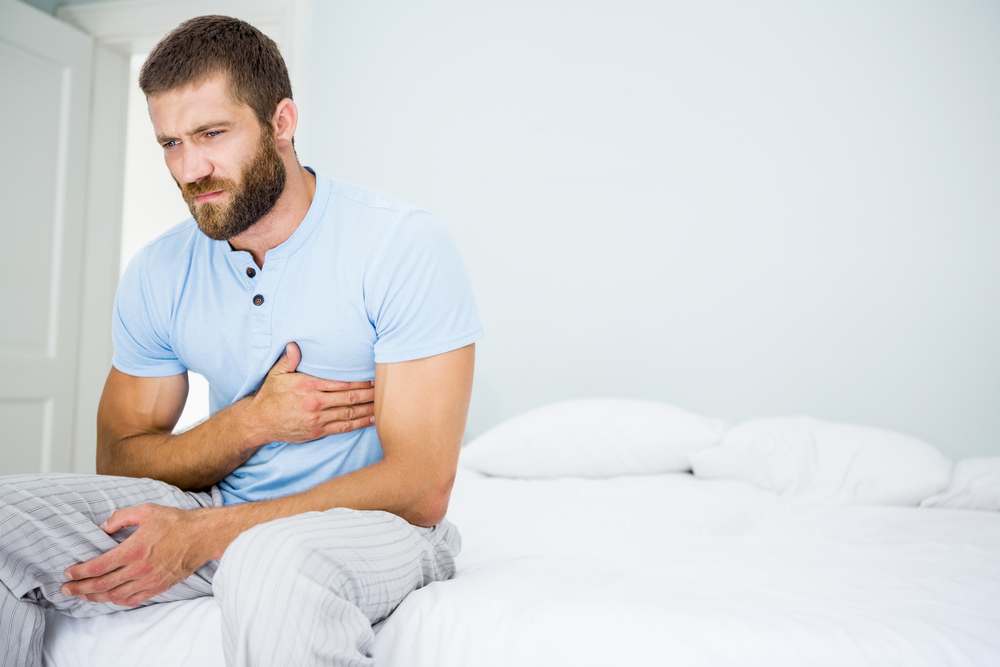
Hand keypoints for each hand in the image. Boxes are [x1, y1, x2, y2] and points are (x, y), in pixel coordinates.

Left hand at [62, 503, 220, 607]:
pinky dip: (117, 601)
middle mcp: (139, 569)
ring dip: (95, 596)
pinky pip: (133, 600)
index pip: (98, 566)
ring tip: (83, 594)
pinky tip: (109, 598)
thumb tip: (103, 527)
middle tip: (66, 589)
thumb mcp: (146, 510)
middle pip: (102, 584)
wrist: (202, 537)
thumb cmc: (176, 522)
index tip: (68, 573)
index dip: (80, 572)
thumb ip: (121, 517)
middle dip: (79, 588)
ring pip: (115, 595)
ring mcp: (149, 580)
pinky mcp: (158, 586)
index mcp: (134, 549)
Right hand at [250, 341, 375, 444]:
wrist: (259, 422)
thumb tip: (295, 344)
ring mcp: (318, 418)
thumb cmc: (270, 395)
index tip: (375, 376)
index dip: (361, 380)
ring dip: (369, 408)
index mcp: (309, 385)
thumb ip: (289, 359)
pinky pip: (343, 427)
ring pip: (350, 413)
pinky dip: (360, 423)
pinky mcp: (318, 431)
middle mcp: (315, 402)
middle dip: (370, 393)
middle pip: (350, 397)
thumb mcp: (276, 373)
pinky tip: (372, 419)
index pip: (342, 381)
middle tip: (387, 389)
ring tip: (386, 404)